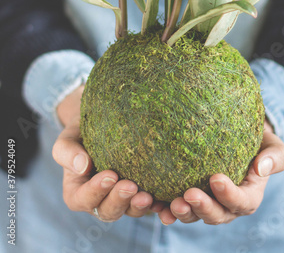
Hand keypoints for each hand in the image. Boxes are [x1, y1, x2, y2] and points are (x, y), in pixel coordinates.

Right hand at [52, 86, 164, 221]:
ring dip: (139, 206)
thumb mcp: (68, 137)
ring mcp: (122, 199)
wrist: (103, 122)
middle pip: (108, 211)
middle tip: (131, 186)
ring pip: (131, 210)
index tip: (110, 175)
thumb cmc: (81, 131)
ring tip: (148, 196)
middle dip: (120, 200)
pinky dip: (158, 205)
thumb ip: (67, 151)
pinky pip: (151, 204)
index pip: (83, 199)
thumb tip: (82, 166)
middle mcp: (101, 200)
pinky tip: (166, 199)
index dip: (95, 191)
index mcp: (78, 192)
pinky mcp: (141, 192)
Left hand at [158, 119, 283, 225]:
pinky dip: (164, 207)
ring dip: (182, 212)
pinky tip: (152, 202)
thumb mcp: (273, 146)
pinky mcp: (187, 194)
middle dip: (203, 208)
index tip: (216, 178)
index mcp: (248, 196)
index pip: (241, 202)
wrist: (238, 135)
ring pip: (194, 214)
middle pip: (216, 214)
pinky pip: (176, 204)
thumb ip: (275, 157)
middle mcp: (226, 204)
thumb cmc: (259, 141)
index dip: (229, 195)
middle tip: (189, 195)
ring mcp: (206, 201)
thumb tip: (261, 167)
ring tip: (170, 205)